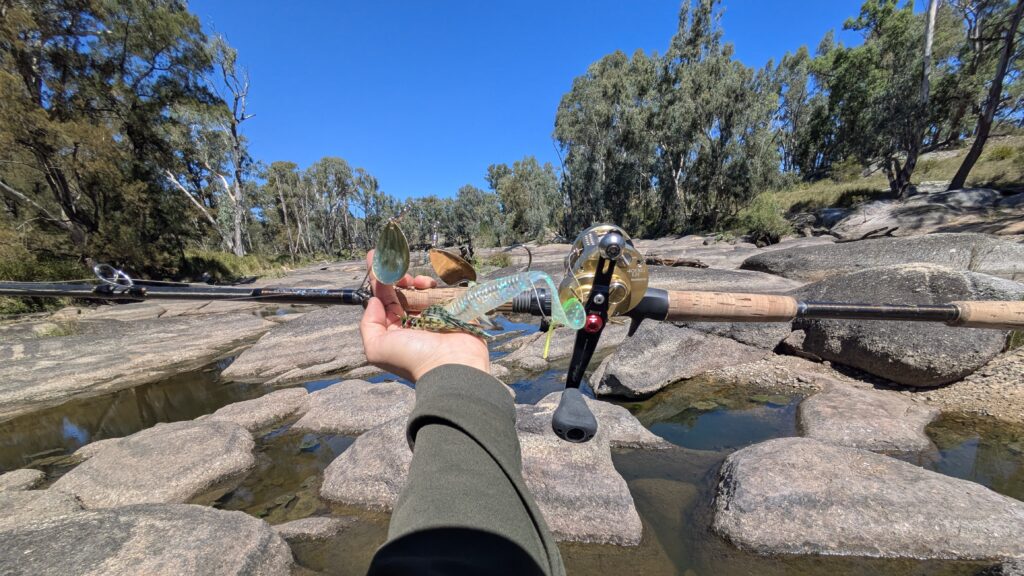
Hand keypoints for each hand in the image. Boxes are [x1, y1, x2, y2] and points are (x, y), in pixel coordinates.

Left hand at [359, 251, 489, 381]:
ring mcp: (432, 316)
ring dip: (415, 281)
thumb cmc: (412, 358)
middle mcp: (411, 323)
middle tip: (397, 268)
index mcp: (393, 331)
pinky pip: (440, 292)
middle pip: (401, 292)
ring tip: (416, 281)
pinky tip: (430, 284)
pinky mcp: (451, 311)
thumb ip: (369, 325)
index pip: (382, 300)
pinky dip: (433, 286)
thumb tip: (373, 302)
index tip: (373, 257)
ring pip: (420, 290)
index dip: (377, 280)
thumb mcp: (377, 348)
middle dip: (397, 277)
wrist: (451, 366)